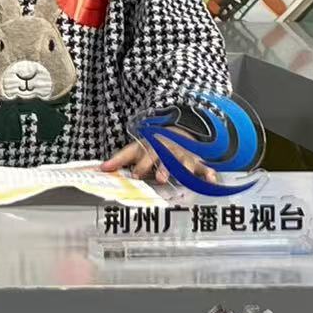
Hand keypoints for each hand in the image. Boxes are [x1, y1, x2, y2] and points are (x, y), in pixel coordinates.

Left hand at [100, 137, 217, 185]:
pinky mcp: (195, 161)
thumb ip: (119, 160)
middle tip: (160, 178)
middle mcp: (165, 151)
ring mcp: (181, 155)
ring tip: (183, 177)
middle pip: (164, 158)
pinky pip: (203, 167)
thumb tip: (100, 169)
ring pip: (183, 162)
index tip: (135, 174)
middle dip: (162, 167)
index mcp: (149, 148)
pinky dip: (208, 173)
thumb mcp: (135, 150)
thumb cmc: (151, 147)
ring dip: (183, 169)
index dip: (139, 164)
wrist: (175, 132)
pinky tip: (212, 180)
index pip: (143, 155)